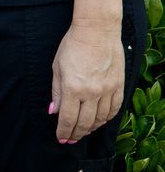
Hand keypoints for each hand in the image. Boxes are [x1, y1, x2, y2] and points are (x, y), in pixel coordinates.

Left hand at [50, 18, 123, 142]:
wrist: (97, 32)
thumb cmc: (72, 46)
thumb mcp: (57, 68)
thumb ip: (56, 91)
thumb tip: (53, 111)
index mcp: (72, 88)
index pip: (67, 118)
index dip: (63, 131)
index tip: (60, 138)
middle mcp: (91, 93)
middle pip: (84, 122)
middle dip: (76, 133)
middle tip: (70, 139)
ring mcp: (107, 90)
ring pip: (100, 119)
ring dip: (91, 128)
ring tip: (83, 131)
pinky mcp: (119, 86)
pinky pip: (114, 109)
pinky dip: (106, 119)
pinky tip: (100, 121)